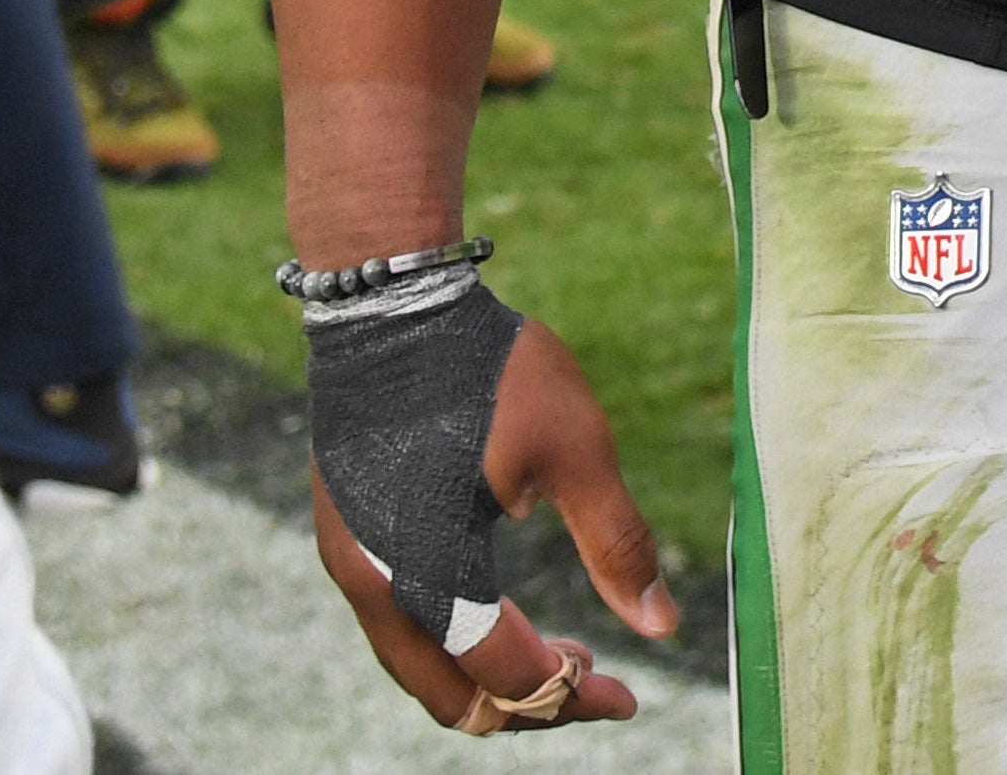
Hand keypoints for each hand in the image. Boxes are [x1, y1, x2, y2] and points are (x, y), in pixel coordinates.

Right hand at [311, 289, 683, 732]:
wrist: (393, 302)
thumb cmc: (490, 370)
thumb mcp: (576, 451)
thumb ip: (617, 544)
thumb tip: (663, 628)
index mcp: (431, 577)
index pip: (510, 680)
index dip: (575, 698)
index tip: (631, 693)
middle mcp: (374, 587)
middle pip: (452, 696)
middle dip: (527, 704)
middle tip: (591, 678)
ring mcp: (348, 561)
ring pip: (417, 664)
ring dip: (486, 674)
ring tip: (557, 650)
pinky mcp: (343, 531)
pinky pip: (396, 622)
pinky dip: (451, 638)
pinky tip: (498, 602)